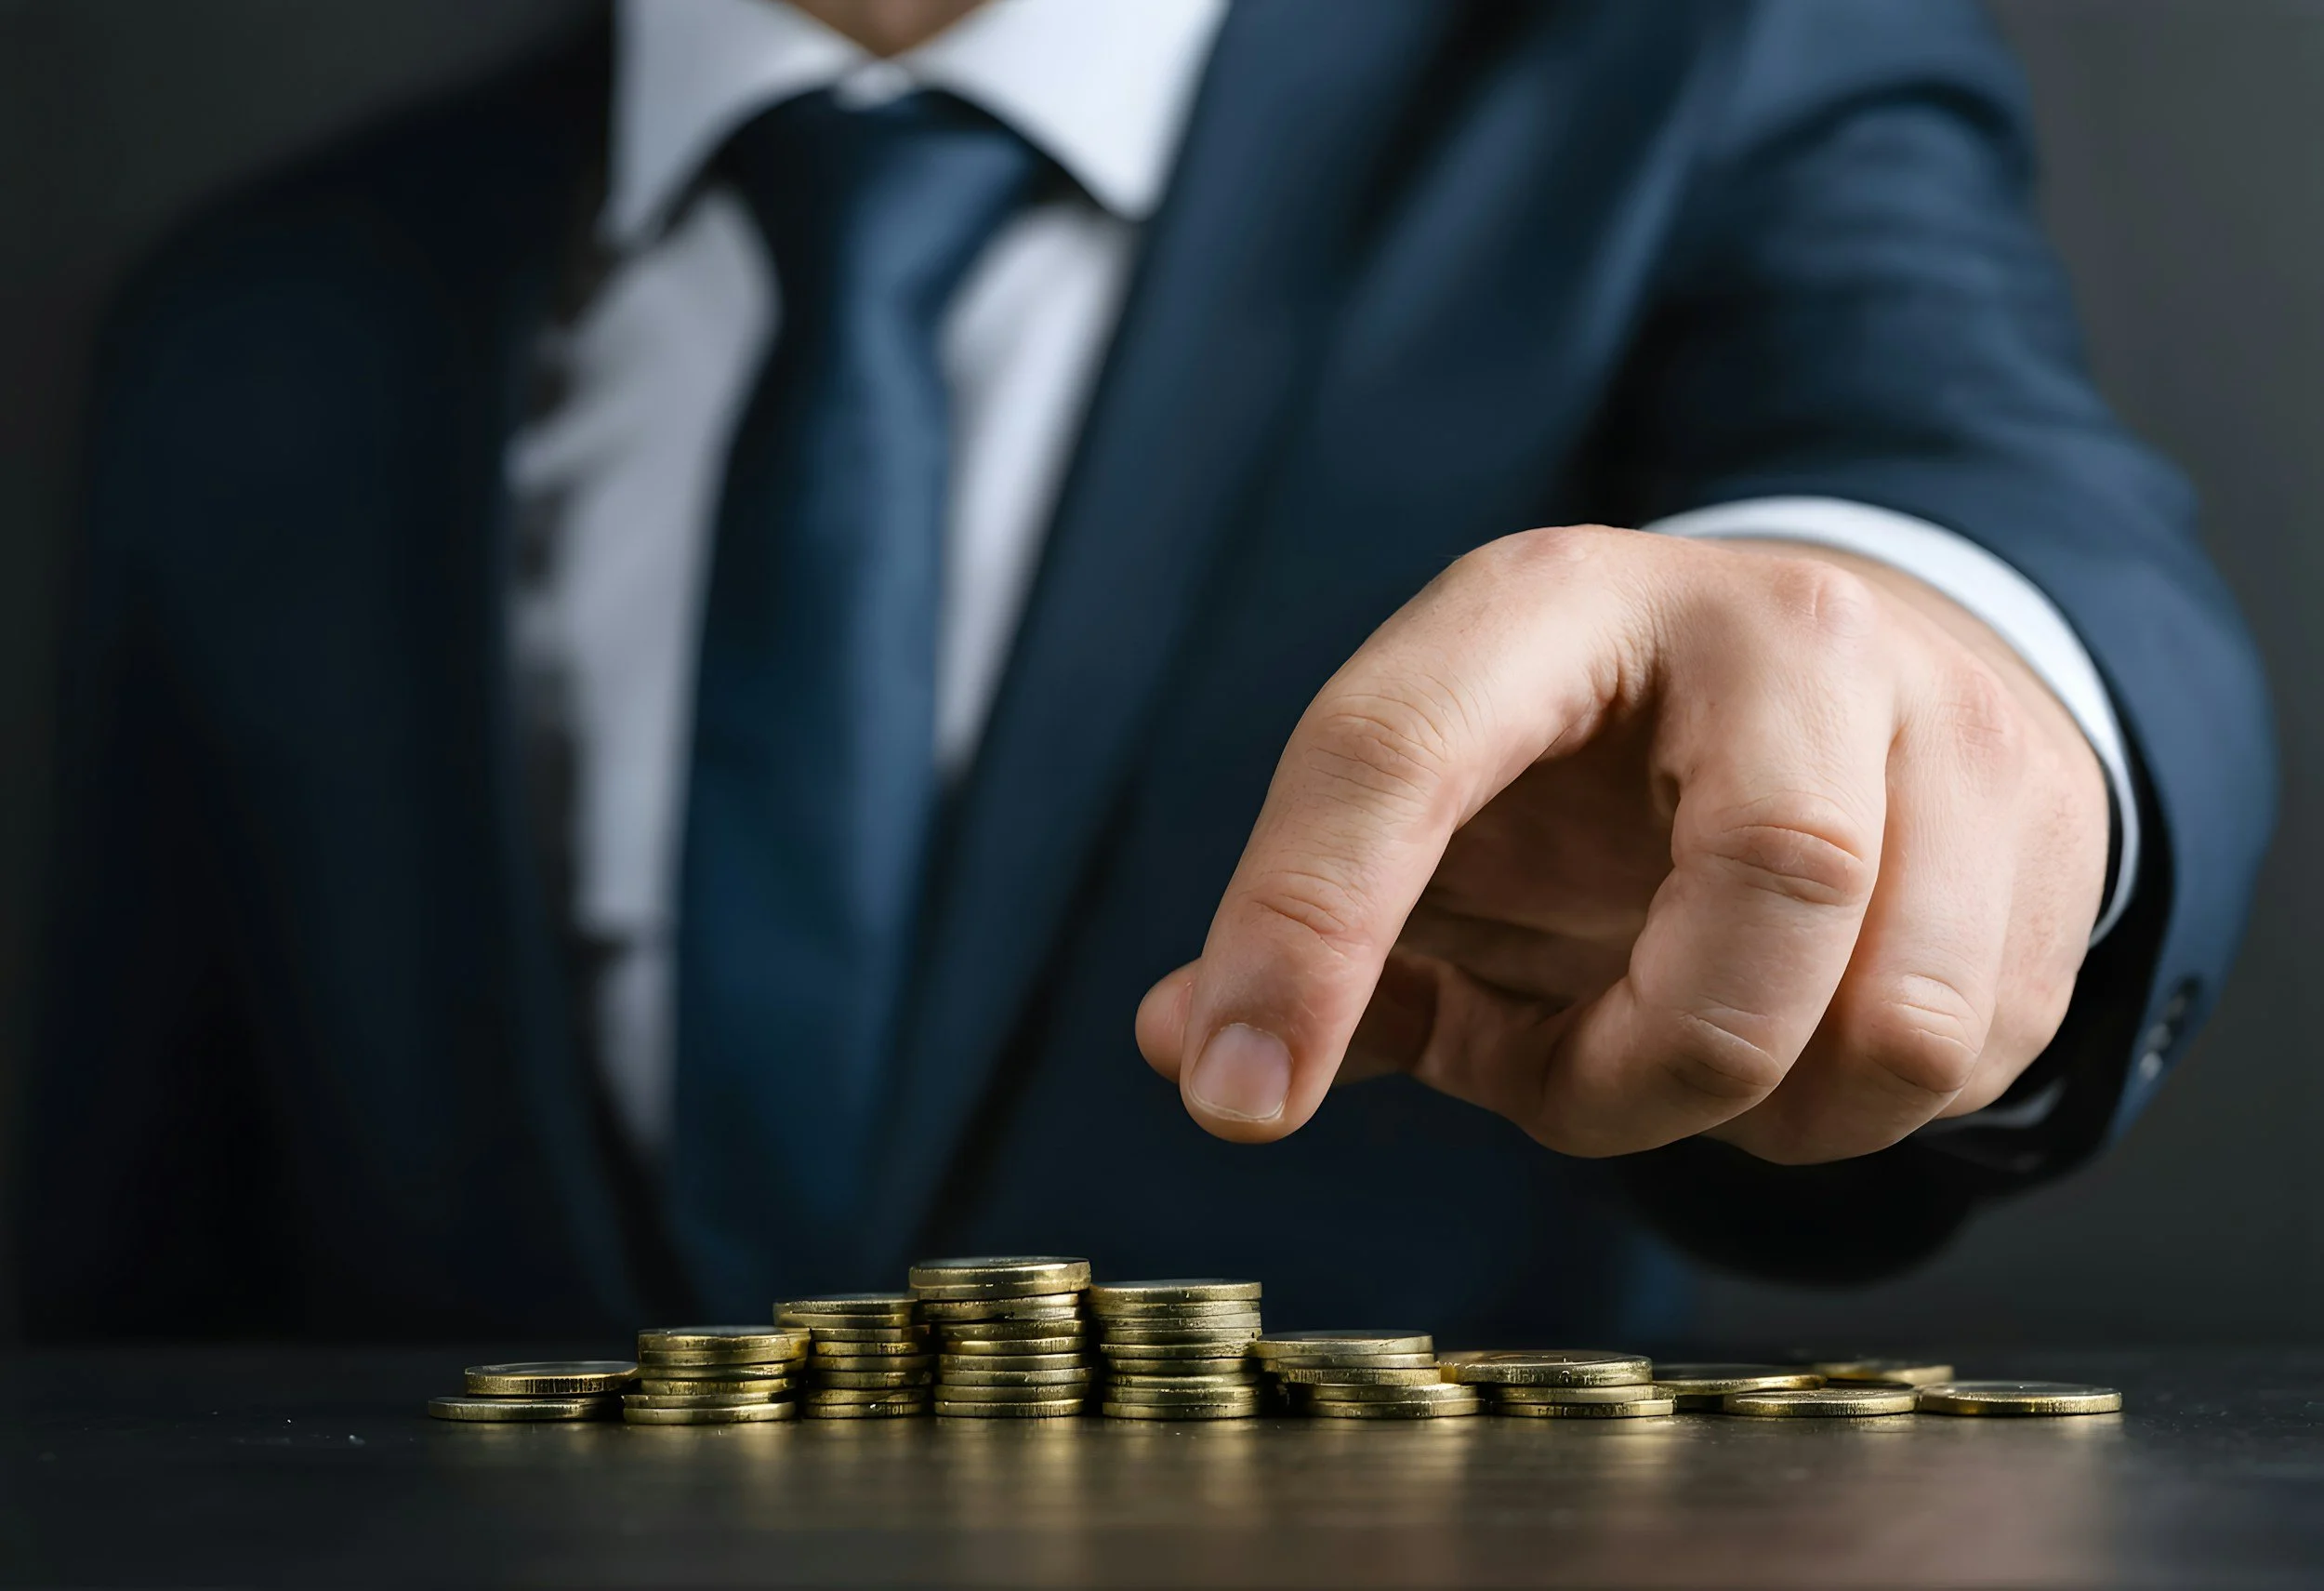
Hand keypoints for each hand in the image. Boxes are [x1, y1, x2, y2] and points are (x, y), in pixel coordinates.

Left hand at [1136, 525, 2109, 1163]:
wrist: (1863, 681)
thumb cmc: (1613, 773)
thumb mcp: (1462, 807)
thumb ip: (1335, 923)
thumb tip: (1181, 1041)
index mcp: (1551, 604)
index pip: (1401, 746)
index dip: (1305, 929)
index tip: (1238, 1098)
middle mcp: (1769, 629)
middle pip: (1761, 886)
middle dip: (1631, 1071)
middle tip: (1566, 1076)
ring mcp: (1938, 720)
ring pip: (1886, 1015)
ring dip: (1750, 1106)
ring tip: (1684, 1043)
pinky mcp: (2049, 831)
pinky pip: (1964, 1056)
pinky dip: (1847, 1110)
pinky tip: (1794, 1036)